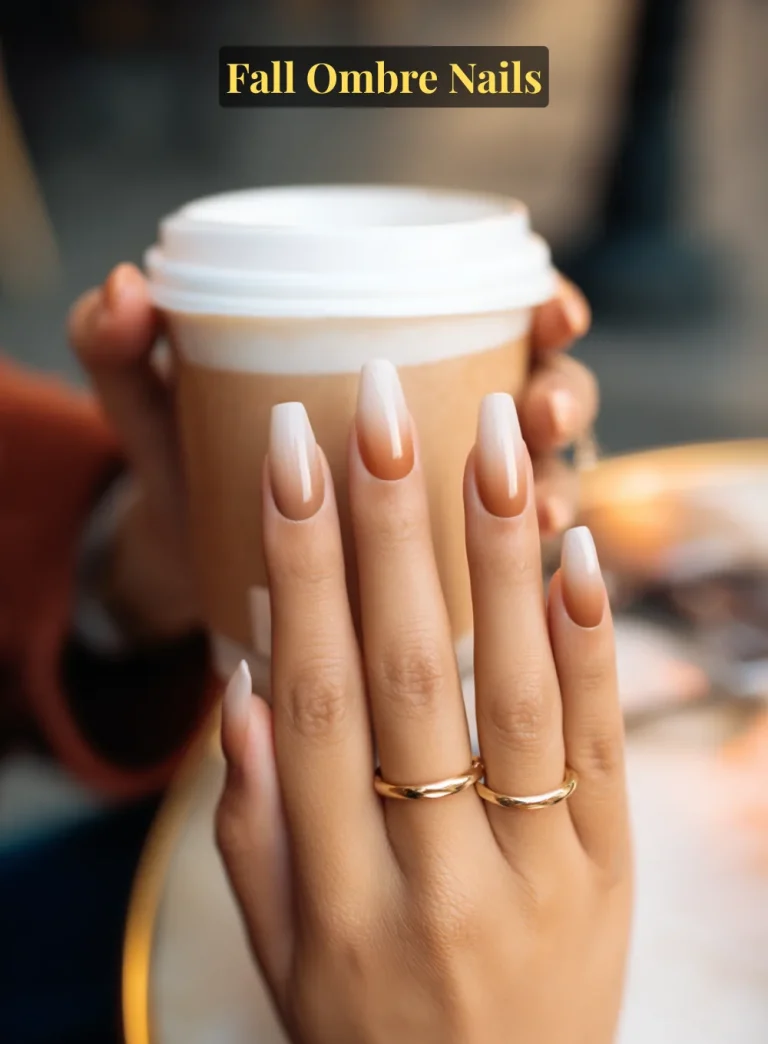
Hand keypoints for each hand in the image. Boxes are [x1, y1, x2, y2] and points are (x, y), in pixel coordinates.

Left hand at [67, 267, 594, 639]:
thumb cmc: (183, 468)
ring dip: (558, 482)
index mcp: (391, 363)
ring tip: (543, 499)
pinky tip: (533, 575)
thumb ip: (123, 352)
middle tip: (540, 410)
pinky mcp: (439, 571)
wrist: (179, 568)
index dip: (545, 309)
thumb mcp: (155, 411)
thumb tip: (125, 288)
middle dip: (565, 396)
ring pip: (536, 479)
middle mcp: (438, 424)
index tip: (553, 311)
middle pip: (537, 395)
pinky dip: (524, 566)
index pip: (495, 319)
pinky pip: (504, 565)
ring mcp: (446, 500)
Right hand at [216, 364, 629, 1043]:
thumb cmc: (370, 1030)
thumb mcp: (278, 950)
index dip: (298, 566)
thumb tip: (243, 677)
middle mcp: (437, 873)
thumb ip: (250, 821)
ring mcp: (537, 867)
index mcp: (337, 893)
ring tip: (487, 431)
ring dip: (498, 553)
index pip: (313, 699)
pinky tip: (574, 541)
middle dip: (388, 525)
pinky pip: (602, 738)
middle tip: (380, 400)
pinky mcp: (610, 863)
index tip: (291, 456)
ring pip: (514, 690)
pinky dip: (588, 636)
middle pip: (408, 674)